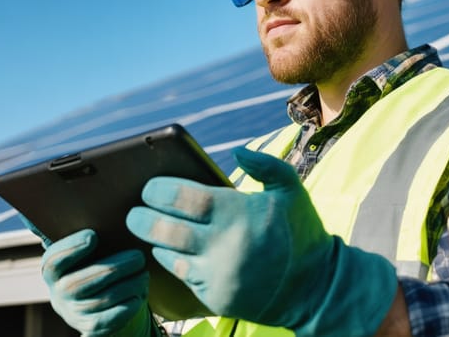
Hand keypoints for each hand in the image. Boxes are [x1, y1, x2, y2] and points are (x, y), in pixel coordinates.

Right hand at [40, 229, 157, 336]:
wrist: (90, 302)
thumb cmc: (92, 263)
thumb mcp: (85, 249)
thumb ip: (87, 232)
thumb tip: (98, 199)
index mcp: (52, 270)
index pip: (54, 260)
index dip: (71, 248)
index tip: (93, 235)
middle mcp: (59, 293)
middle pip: (83, 282)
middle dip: (115, 268)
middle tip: (138, 257)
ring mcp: (73, 313)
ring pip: (102, 300)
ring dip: (128, 285)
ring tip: (144, 274)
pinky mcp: (91, 327)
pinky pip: (111, 318)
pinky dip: (129, 305)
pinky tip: (140, 293)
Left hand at [126, 147, 397, 335]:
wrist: (315, 288)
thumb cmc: (299, 232)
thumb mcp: (291, 190)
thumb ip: (266, 164)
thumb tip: (237, 150)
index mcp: (239, 214)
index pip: (184, 198)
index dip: (159, 191)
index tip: (148, 188)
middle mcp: (224, 246)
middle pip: (166, 230)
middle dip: (142, 219)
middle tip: (133, 212)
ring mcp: (219, 275)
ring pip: (170, 256)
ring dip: (155, 242)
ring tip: (148, 229)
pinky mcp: (217, 298)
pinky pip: (184, 278)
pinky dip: (172, 263)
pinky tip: (168, 251)